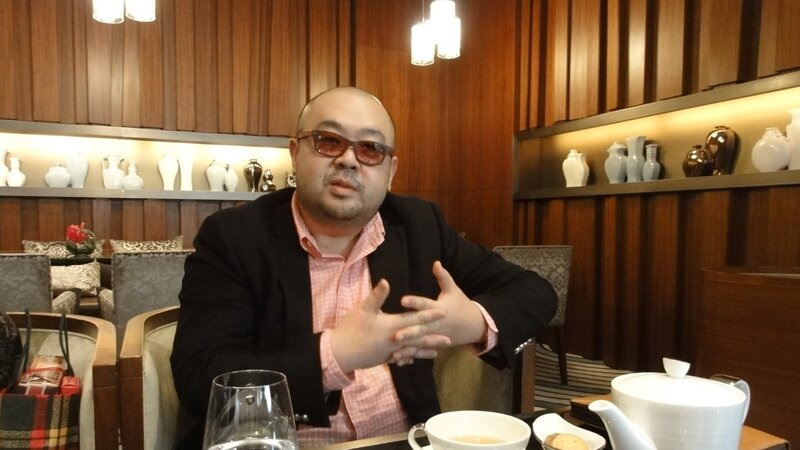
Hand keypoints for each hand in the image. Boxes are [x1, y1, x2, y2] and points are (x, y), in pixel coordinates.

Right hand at [329, 279, 450, 372]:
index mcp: (391, 326)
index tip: (443, 313)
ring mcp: (389, 352)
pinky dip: (409, 357)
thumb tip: (386, 281)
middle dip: (433, 338)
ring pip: (411, 351)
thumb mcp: (362, 309)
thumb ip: (376, 296)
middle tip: (449, 339)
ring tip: (438, 352)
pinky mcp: (382, 358)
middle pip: (418, 338)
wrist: (339, 352)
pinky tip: (415, 358)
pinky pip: (400, 358)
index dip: (429, 315)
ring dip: (425, 350)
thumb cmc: (350, 328)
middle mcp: (394, 341)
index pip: (414, 319)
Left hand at [398, 261, 487, 346]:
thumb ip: (443, 277)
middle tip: (396, 335)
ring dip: (408, 347)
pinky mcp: (434, 344)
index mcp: (439, 308)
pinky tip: (397, 359)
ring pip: (420, 343)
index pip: (426, 305)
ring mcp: (436, 336)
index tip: (402, 300)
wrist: (474, 325)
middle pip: (421, 328)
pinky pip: (421, 351)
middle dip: (409, 332)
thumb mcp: (453, 290)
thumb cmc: (461, 304)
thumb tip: (436, 262)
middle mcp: (436, 324)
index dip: (415, 302)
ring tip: (394, 350)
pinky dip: (410, 355)